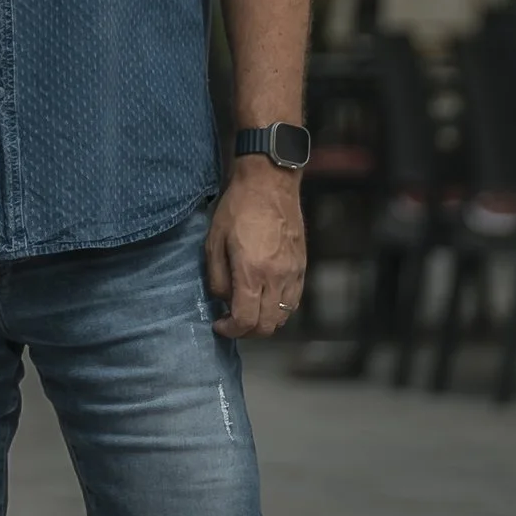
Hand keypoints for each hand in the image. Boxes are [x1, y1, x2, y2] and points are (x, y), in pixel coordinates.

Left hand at [206, 162, 305, 339]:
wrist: (269, 184)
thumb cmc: (236, 209)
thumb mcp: (213, 241)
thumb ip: (217, 277)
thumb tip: (223, 300)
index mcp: (252, 272)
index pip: (246, 320)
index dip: (231, 330)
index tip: (219, 325)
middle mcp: (277, 278)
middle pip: (267, 326)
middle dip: (247, 331)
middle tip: (231, 322)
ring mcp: (294, 274)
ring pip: (283, 317)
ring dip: (264, 322)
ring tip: (247, 310)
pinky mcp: (302, 267)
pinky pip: (294, 301)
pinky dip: (279, 309)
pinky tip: (265, 300)